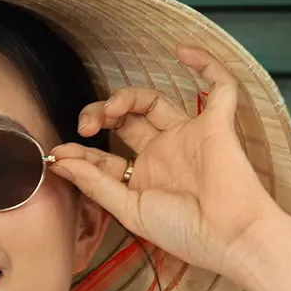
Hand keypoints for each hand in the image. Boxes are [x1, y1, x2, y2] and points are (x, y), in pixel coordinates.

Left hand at [48, 47, 290, 288]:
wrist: (230, 238)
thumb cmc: (185, 232)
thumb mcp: (132, 211)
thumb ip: (97, 185)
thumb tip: (61, 162)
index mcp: (143, 180)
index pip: (105, 158)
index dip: (80, 153)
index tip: (59, 153)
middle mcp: (163, 154)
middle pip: (125, 121)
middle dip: (101, 115)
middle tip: (88, 125)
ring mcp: (188, 137)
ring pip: (154, 101)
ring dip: (127, 96)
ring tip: (112, 108)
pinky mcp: (217, 124)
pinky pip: (219, 86)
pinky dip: (206, 64)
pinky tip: (183, 52)